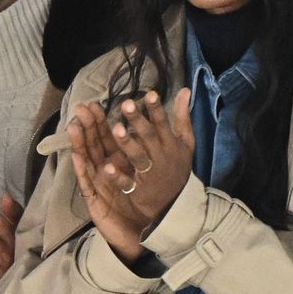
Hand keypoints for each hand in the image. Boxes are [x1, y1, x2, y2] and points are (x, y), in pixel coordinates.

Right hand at [69, 100, 149, 260]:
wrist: (142, 233)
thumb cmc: (144, 203)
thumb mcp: (149, 173)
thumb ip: (149, 148)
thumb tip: (151, 125)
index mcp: (117, 162)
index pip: (105, 137)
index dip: (99, 120)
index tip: (95, 102)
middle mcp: (104, 170)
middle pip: (94, 145)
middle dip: (87, 126)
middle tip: (81, 107)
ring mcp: (97, 185)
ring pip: (87, 162)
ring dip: (80, 145)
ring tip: (75, 128)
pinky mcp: (95, 201)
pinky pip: (88, 185)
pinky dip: (82, 172)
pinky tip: (77, 159)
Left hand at [98, 89, 194, 227]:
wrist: (175, 204)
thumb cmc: (177, 167)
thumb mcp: (185, 143)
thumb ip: (182, 117)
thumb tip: (185, 90)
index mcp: (171, 145)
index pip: (163, 124)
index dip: (157, 110)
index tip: (150, 94)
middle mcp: (161, 157)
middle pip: (149, 138)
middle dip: (139, 121)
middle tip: (126, 104)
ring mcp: (150, 174)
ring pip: (138, 158)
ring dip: (128, 144)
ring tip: (116, 128)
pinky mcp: (138, 191)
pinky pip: (127, 183)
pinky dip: (117, 176)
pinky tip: (106, 166)